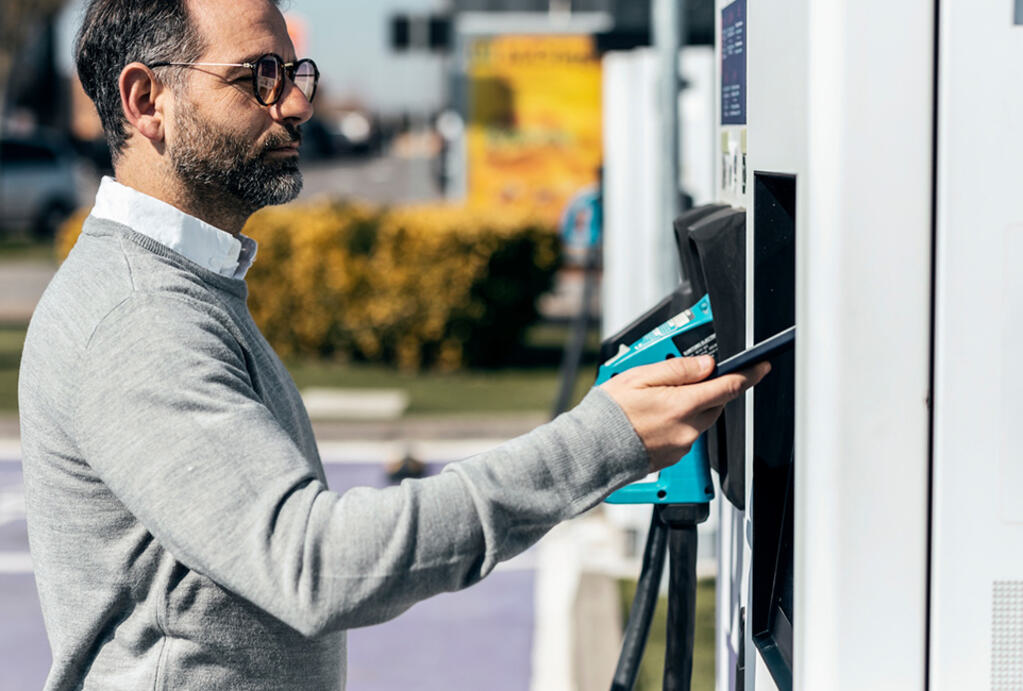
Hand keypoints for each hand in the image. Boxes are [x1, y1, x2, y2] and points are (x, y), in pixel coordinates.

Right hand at [600, 355, 770, 471]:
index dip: (748, 375)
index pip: (727, 388)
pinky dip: (677, 424)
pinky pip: (686, 435)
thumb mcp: (639, 376)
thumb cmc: (608, 413)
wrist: (591, 449)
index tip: (760, 367)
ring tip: (656, 402)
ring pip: (700, 420)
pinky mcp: (674, 457)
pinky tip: (653, 419)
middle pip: (715, 404)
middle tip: (679, 381)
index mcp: (681, 405)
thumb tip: (706, 365)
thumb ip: (677, 370)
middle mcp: (687, 429)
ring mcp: (682, 446)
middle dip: (707, 390)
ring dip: (689, 407)